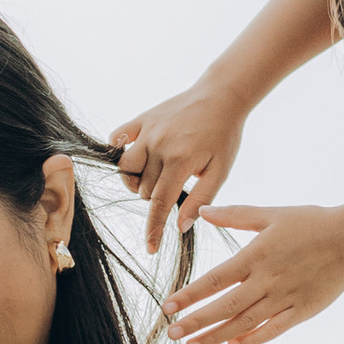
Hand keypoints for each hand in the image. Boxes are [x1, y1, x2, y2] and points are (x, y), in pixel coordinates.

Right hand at [110, 83, 246, 254]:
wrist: (222, 95)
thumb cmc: (225, 136)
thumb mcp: (220, 171)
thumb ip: (200, 200)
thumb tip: (179, 227)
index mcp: (180, 161)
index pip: (160, 205)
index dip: (154, 230)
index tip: (150, 249)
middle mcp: (159, 146)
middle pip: (143, 189)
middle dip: (155, 196)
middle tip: (173, 185)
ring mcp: (148, 131)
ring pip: (126, 168)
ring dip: (136, 179)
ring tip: (153, 176)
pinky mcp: (143, 118)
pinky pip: (118, 137)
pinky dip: (120, 149)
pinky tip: (135, 154)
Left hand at [164, 204, 343, 343]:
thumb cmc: (312, 222)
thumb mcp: (271, 213)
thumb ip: (235, 214)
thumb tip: (203, 212)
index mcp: (257, 256)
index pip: (215, 280)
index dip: (190, 295)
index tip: (167, 306)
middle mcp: (267, 280)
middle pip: (225, 307)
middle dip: (196, 322)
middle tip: (171, 334)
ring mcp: (285, 298)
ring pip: (245, 323)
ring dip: (216, 336)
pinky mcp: (302, 311)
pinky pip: (273, 330)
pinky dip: (253, 339)